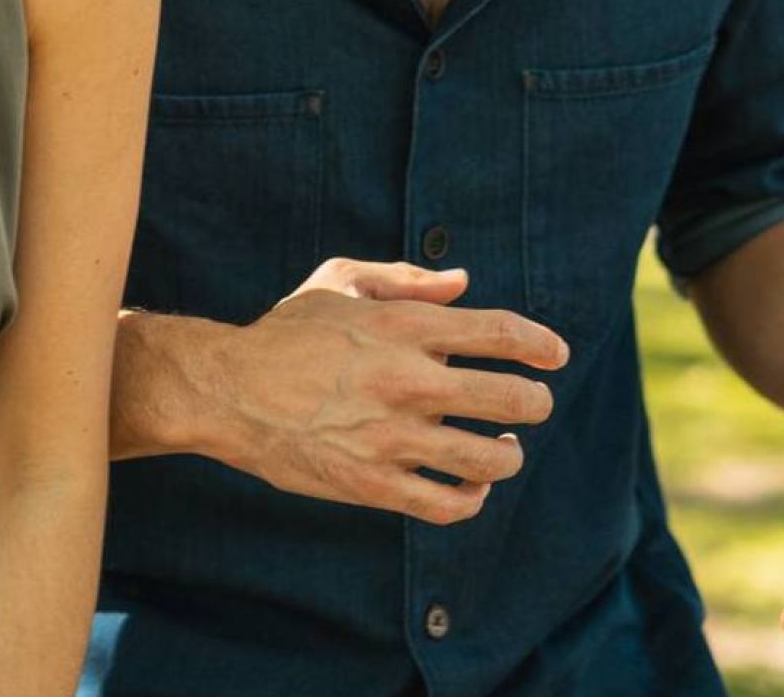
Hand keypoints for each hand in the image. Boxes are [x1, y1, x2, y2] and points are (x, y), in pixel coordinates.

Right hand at [194, 257, 568, 525]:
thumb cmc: (285, 332)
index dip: (541, 343)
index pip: (500, 333)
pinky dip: (472, 499)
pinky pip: (447, 504)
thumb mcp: (339, 281)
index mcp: (403, 326)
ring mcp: (391, 436)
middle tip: (534, 404)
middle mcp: (406, 380)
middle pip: (510, 397)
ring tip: (505, 448)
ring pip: (488, 458)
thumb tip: (463, 283)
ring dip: (509, 454)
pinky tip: (472, 487)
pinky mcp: (372, 484)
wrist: (227, 389)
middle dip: (535, 402)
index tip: (556, 354)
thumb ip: (405, 279)